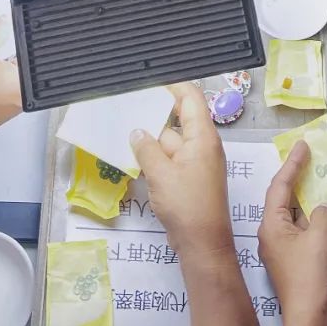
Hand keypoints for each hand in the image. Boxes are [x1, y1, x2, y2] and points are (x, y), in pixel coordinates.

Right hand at [129, 82, 232, 262]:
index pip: (191, 97)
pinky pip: (170, 159)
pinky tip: (135, 158)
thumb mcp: (161, 174)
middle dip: (154, 115)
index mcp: (203, 137)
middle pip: (177, 119)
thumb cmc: (187, 206)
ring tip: (123, 131)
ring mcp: (196, 162)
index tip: (151, 81)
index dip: (172, 85)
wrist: (202, 244)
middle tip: (128, 107)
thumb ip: (146, 148)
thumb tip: (137, 131)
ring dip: (151, 140)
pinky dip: (155, 157)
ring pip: (170, 141)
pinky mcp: (189, 178)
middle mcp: (202, 145)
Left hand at [258, 141, 326, 325]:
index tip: (303, 145)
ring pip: (301, 218)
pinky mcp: (300, 265)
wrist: (312, 323)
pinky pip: (310, 235)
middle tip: (317, 160)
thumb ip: (323, 215)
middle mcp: (274, 235)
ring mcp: (287, 252)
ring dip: (316, 203)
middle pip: (288, 200)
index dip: (292, 164)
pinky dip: (323, 224)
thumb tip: (325, 208)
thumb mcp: (319, 239)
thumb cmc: (310, 278)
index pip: (280, 186)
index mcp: (271, 225)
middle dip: (303, 181)